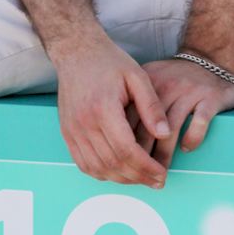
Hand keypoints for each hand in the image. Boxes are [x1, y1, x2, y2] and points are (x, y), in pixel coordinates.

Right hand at [54, 33, 173, 188]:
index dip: (146, 167)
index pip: (127, 149)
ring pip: (98, 168)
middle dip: (138, 177)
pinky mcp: (67, 133)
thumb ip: (152, 106)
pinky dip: (102, 173)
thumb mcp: (137, 77)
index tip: (162, 174)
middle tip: (157, 182)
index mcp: (103, 108)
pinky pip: (83, 164)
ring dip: (121, 179)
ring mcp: (72, 130)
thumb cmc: (109, 62)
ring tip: (141, 179)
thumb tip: (165, 134)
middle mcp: (84, 123)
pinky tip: (119, 172)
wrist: (76, 53)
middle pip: (113, 163)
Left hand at [124, 56, 233, 174]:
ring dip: (164, 155)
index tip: (121, 164)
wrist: (210, 59)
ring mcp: (188, 92)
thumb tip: (112, 138)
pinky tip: (187, 148)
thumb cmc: (174, 78)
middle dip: (141, 156)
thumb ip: (131, 104)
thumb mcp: (149, 82)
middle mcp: (165, 87)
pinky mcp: (210, 98)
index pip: (129, 119)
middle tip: (139, 175)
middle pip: (147, 128)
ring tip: (159, 172)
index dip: (124, 144)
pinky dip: (192, 138)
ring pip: (171, 130)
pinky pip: (199, 122)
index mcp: (145, 84)